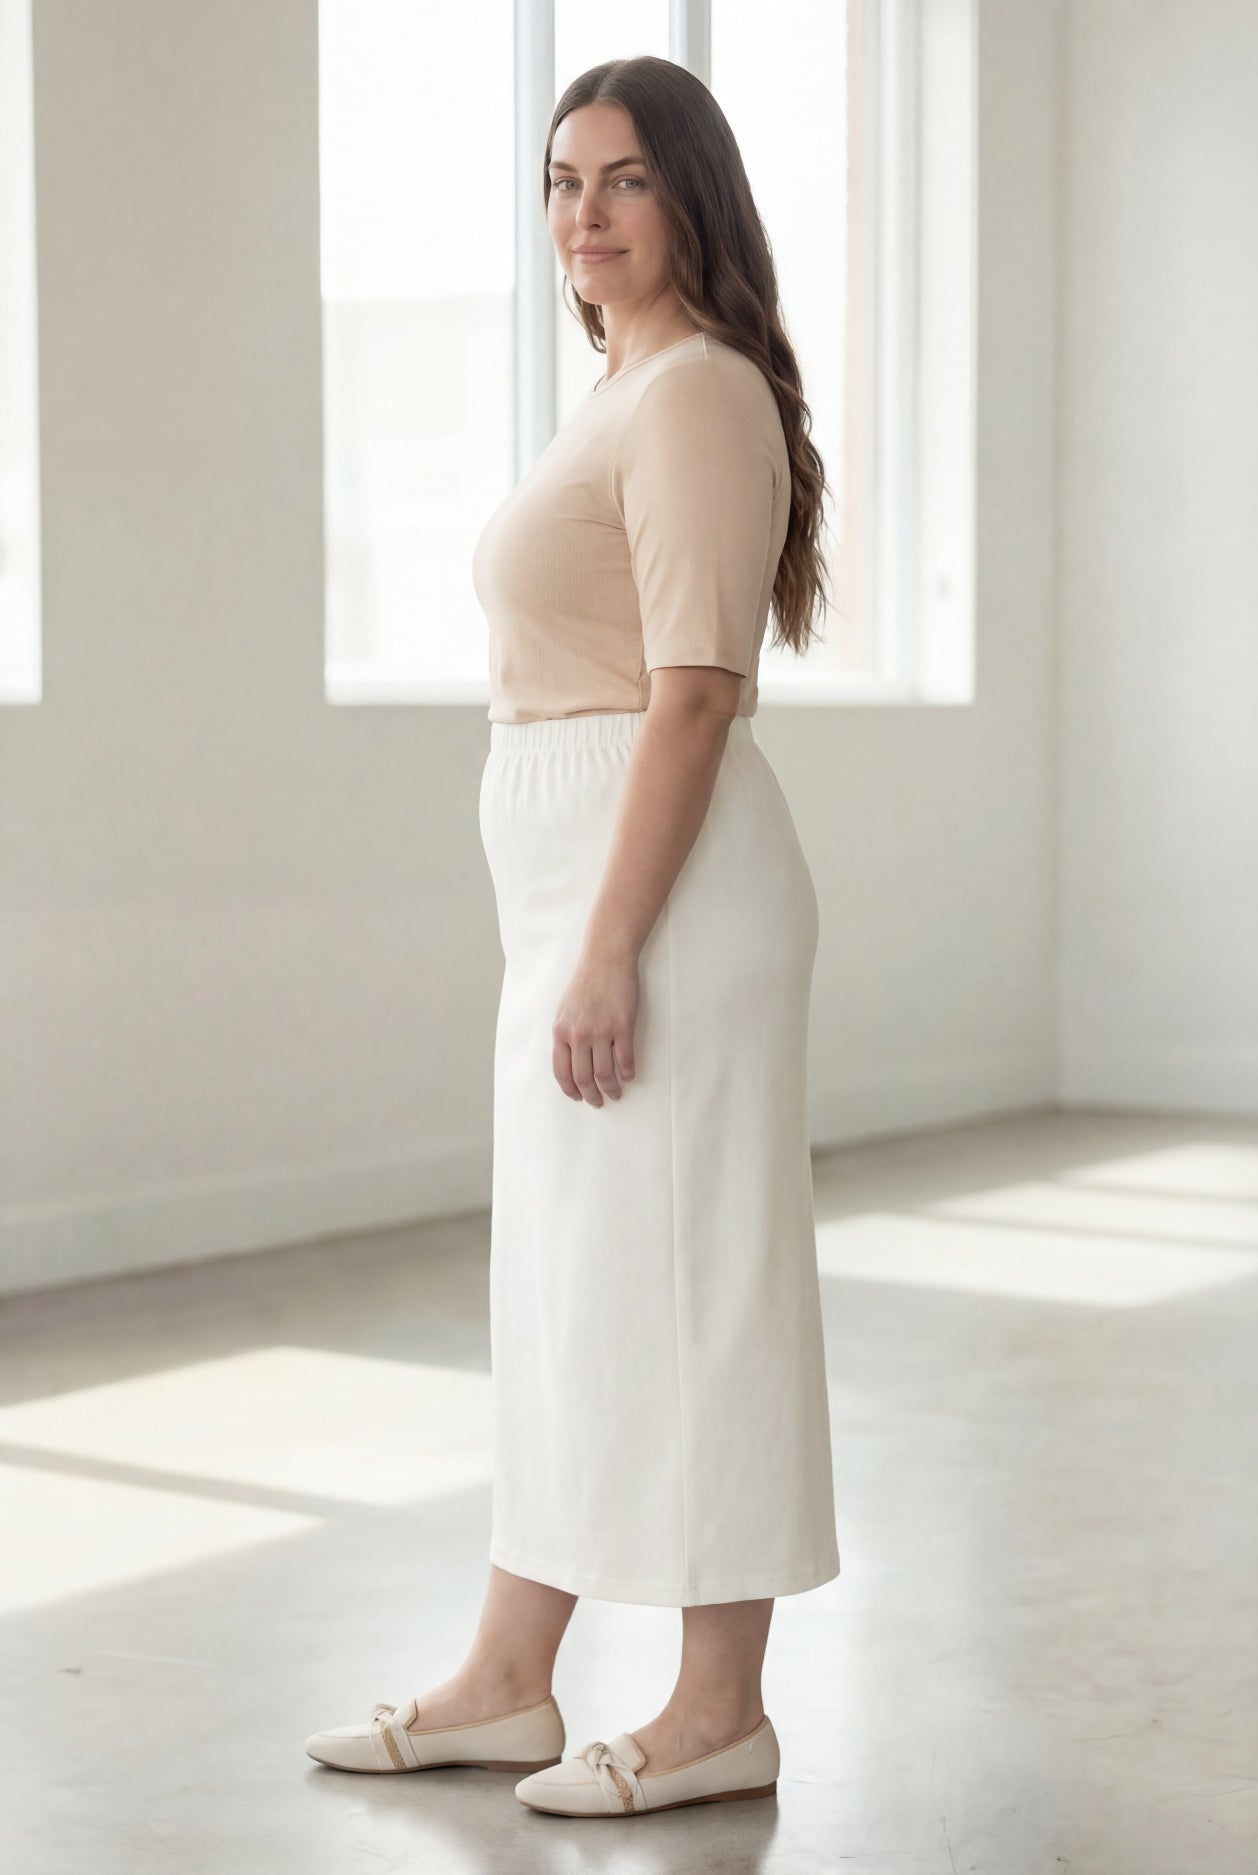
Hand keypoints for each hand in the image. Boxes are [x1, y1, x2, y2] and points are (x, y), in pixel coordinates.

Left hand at [552, 944, 638, 1105]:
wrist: (606, 959)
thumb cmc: (585, 982)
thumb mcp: (564, 1009)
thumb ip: (565, 1034)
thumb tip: (569, 1060)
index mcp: (561, 1031)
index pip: (562, 1072)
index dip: (570, 1089)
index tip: (578, 1097)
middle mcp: (579, 1034)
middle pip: (583, 1078)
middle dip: (591, 1096)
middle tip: (598, 1102)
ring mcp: (601, 1031)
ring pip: (605, 1074)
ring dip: (611, 1089)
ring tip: (616, 1093)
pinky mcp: (623, 1026)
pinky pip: (625, 1059)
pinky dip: (628, 1073)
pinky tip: (629, 1076)